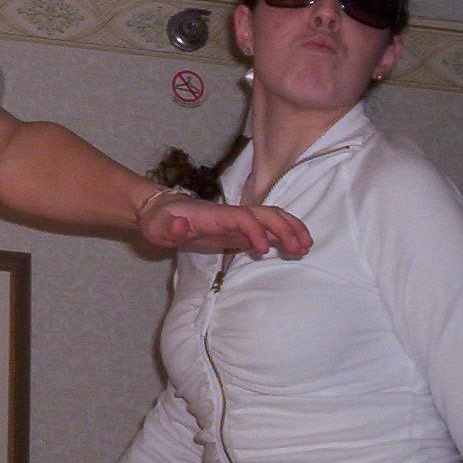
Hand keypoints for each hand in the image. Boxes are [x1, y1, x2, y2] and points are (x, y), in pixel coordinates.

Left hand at [138, 194, 309, 256]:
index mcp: (214, 214)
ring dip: (290, 229)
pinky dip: (284, 235)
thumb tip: (181, 226)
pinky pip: (266, 229)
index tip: (263, 249)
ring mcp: (236, 222)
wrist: (160, 213)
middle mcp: (230, 215)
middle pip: (264, 214)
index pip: (241, 217)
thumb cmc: (159, 221)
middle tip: (300, 248)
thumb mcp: (156, 226)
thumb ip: (168, 227)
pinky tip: (295, 247)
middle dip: (284, 228)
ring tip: (306, 247)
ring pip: (271, 218)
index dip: (254, 230)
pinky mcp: (238, 231)